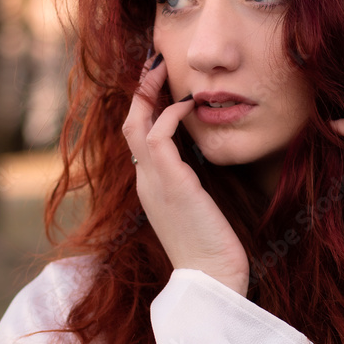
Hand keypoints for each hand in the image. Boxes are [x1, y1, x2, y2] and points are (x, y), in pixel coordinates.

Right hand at [122, 54, 250, 296]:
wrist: (212, 281)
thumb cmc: (212, 252)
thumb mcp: (200, 211)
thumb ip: (194, 186)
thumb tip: (204, 166)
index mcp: (151, 188)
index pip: (139, 139)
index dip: (147, 108)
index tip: (162, 84)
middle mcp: (146, 183)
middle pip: (131, 125)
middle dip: (141, 90)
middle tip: (156, 63)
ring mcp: (154, 183)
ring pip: (136, 125)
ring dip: (149, 92)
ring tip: (163, 67)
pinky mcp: (171, 183)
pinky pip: (158, 136)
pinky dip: (170, 113)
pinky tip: (189, 102)